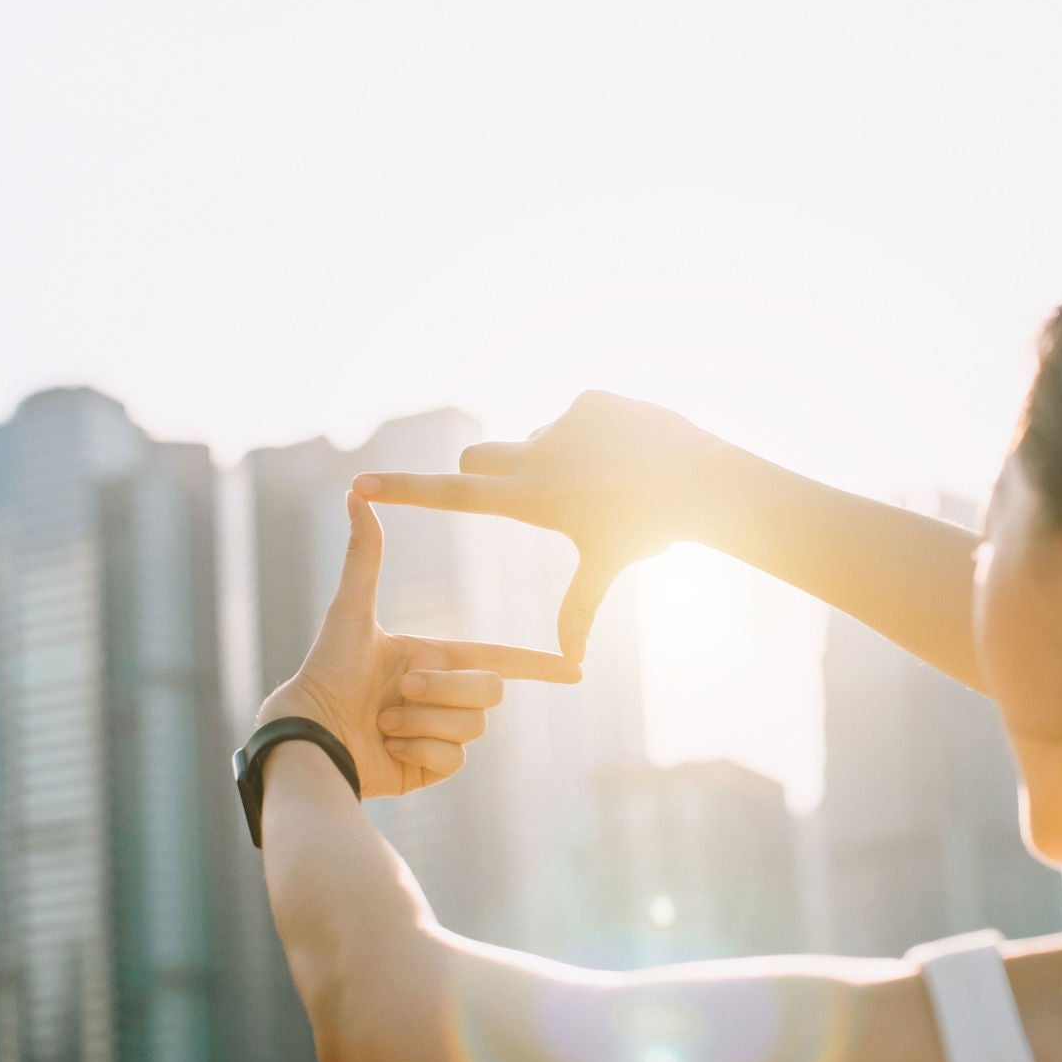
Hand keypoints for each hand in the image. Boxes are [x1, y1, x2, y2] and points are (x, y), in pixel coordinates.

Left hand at [254, 490, 581, 796]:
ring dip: (423, 721)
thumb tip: (354, 492)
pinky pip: (454, 760)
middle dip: (446, 689)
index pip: (499, 659)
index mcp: (434, 659)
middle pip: (490, 691)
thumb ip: (364, 556)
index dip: (538, 664)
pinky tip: (386, 747)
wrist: (306, 734)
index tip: (575, 669)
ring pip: (473, 727)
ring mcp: (437, 735)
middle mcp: (441, 697)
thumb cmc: (324, 671)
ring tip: (382, 721)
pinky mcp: (429, 770)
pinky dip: (418, 751)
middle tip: (402, 690)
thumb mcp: (350, 611)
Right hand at [353, 390, 729, 661]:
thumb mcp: (607, 568)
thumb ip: (579, 610)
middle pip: (477, 456)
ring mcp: (560, 423)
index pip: (451, 495)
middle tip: (535, 489)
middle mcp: (534, 456)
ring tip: (608, 478)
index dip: (403, 492)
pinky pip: (579, 416)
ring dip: (558, 456)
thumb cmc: (648, 530)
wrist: (700, 480)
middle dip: (489, 471)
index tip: (361, 483)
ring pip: (538, 439)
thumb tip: (568, 663)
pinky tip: (629, 450)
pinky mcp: (588, 399)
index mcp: (529, 499)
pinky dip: (596, 433)